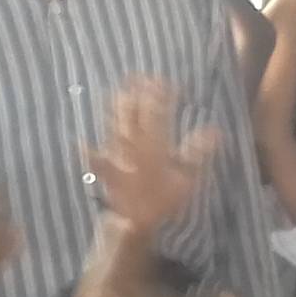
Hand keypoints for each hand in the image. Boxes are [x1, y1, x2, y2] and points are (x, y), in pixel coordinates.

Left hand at [84, 77, 215, 236]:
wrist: (137, 220)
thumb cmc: (165, 199)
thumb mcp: (188, 176)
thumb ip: (197, 151)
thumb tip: (216, 130)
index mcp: (156, 144)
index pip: (159, 112)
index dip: (161, 95)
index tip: (164, 80)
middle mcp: (134, 144)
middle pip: (133, 114)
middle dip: (135, 94)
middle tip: (137, 76)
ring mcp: (118, 154)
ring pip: (115, 126)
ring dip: (116, 108)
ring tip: (118, 91)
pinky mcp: (106, 167)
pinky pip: (95, 157)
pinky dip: (88, 151)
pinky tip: (80, 143)